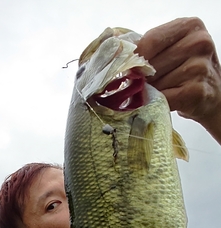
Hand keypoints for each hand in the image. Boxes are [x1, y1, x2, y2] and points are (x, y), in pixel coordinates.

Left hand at [136, 17, 220, 143]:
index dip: (134, 58)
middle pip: (152, 64)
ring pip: (156, 83)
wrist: (211, 97)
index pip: (149, 41)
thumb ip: (149, 48)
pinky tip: (164, 102)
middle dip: (143, 78)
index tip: (125, 69)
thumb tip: (115, 53)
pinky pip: (164, 98)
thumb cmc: (186, 72)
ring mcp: (199, 67)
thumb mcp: (172, 50)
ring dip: (151, 92)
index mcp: (190, 26)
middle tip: (145, 85)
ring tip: (160, 92)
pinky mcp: (197, 91)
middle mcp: (198, 43)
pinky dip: (159, 103)